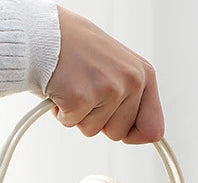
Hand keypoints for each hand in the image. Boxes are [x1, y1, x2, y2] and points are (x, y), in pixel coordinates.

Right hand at [46, 6, 163, 143]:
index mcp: (144, 75)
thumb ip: (131, 96)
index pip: (153, 129)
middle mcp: (131, 80)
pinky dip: (62, 112)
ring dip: (79, 115)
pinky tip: (62, 87)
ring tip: (75, 85)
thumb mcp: (118, 67)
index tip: (119, 127)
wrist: (44, 32)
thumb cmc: (77, 48)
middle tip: (87, 92)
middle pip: (119, 134)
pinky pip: (71, 123)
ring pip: (94, 130)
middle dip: (99, 121)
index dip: (133, 134)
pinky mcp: (82, 97)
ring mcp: (108, 88)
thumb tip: (145, 132)